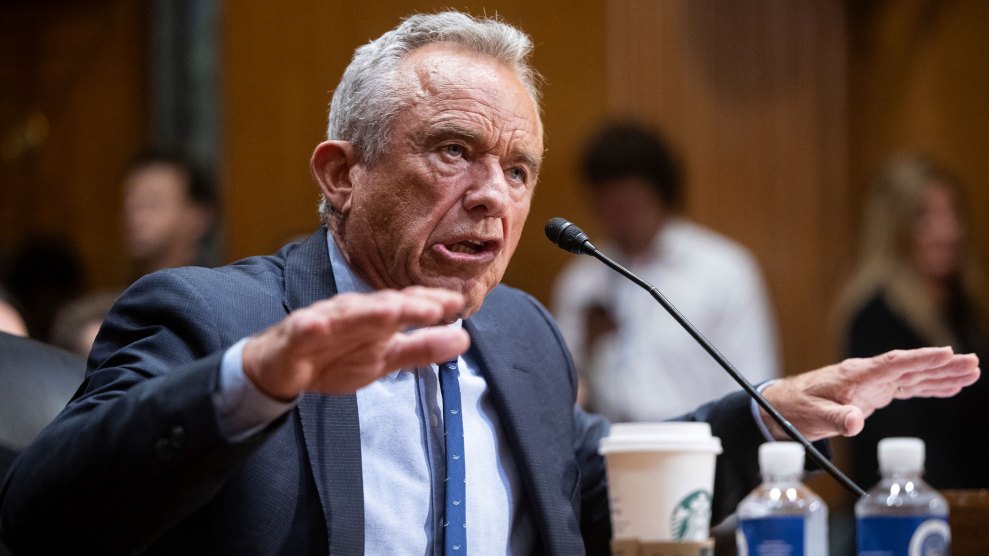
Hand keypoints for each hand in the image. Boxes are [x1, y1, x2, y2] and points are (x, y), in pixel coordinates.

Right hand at [242, 286, 469, 400]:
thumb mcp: (385, 358)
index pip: (406, 304)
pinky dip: (309, 327)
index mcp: (375, 318)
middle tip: (433, 307)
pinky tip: (317, 324)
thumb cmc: (335, 357)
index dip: (429, 303)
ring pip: (346, 314)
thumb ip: (422, 349)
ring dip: (367, 312)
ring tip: (391, 311)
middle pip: (381, 307)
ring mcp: (321, 322)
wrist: (281, 367)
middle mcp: (352, 313)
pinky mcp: (293, 338)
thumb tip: (464, 340)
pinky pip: (302, 331)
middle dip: (407, 306)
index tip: (456, 303)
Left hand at [761, 347, 979, 440]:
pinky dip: (928, 387)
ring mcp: (872, 383)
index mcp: (854, 376)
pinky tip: (949, 387)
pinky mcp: (873, 393)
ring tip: (971, 373)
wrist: (782, 406)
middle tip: (972, 363)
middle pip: (910, 367)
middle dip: (942, 365)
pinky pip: (906, 388)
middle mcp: (867, 375)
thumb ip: (835, 419)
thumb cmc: (795, 408)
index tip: (946, 353)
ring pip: (912, 376)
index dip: (920, 359)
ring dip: (941, 375)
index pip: (893, 364)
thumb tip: (855, 423)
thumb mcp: (812, 416)